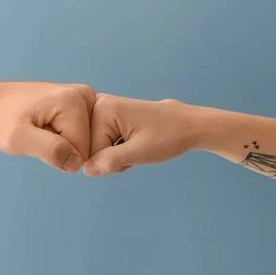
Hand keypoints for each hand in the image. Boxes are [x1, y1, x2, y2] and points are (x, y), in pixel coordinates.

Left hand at [0, 81, 95, 172]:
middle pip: (85, 144)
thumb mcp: (17, 139)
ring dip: (60, 142)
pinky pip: (80, 133)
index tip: (36, 138)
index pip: (81, 150)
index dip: (57, 154)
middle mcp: (84, 95)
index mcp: (74, 101)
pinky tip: (46, 124)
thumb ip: (48, 150)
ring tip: (40, 128)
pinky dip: (62, 135)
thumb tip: (76, 162)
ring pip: (84, 140)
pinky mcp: (80, 102)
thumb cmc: (1, 120)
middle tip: (37, 133)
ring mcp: (84, 97)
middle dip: (60, 147)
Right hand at [83, 94, 197, 175]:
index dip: (109, 160)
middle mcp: (99, 104)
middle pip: (91, 147)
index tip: (131, 152)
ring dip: (115, 155)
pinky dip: (117, 149)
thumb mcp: (139, 153)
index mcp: (103, 108)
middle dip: (110, 157)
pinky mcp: (110, 116)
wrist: (188, 126)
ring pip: (96, 147)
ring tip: (135, 147)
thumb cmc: (167, 137)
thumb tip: (86, 170)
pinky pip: (102, 142)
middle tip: (134, 151)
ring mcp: (104, 109)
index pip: (89, 150)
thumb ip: (110, 161)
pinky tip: (132, 144)